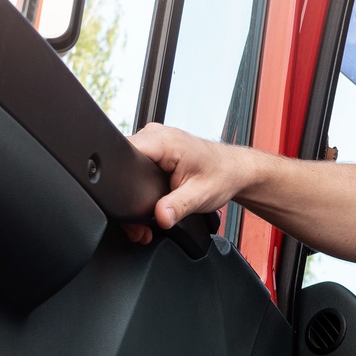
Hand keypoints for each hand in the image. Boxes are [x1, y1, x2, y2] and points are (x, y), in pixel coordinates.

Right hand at [120, 123, 256, 245]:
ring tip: (149, 210)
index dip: (121, 179)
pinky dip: (139, 181)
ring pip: (128, 163)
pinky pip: (138, 161)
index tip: (129, 201)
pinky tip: (151, 196)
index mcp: (165, 141)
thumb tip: (160, 217)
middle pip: (123, 161)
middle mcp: (157, 134)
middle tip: (141, 220)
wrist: (234, 170)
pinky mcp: (155, 147)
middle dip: (127, 193)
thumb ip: (177, 207)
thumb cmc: (222, 176)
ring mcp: (155, 139)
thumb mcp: (200, 196)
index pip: (124, 153)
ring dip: (132, 189)